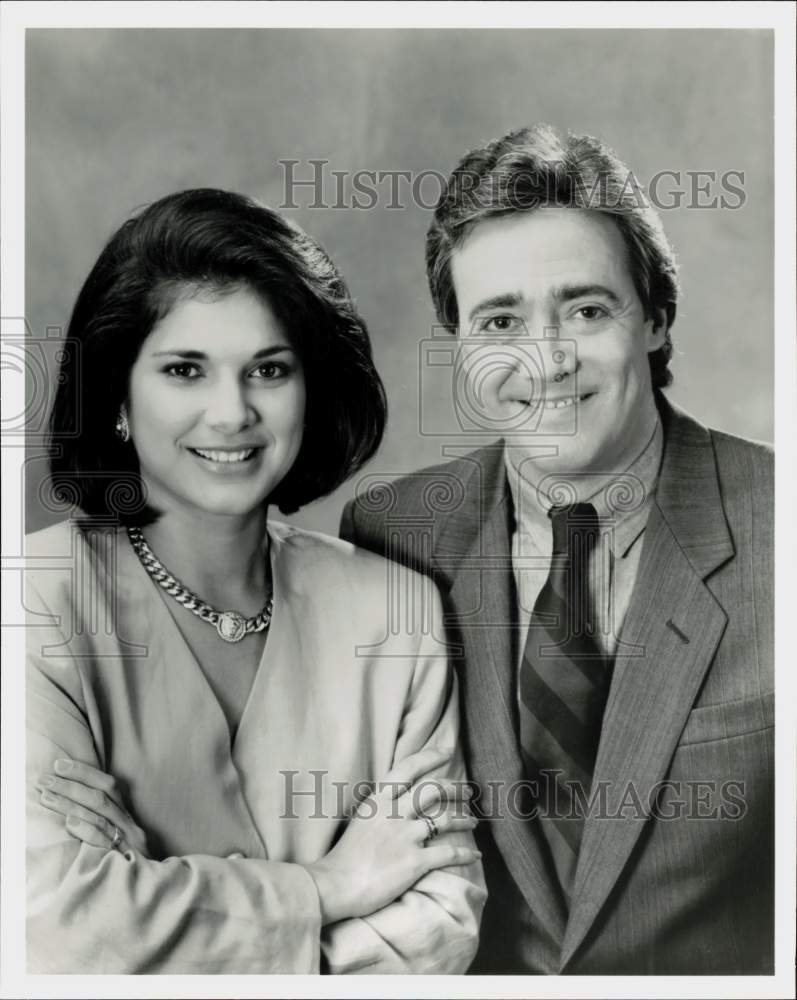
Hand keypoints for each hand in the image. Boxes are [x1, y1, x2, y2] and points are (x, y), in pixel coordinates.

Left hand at [38, 759, 150, 857]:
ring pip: (100, 814)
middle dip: (70, 785)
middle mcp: (130, 824)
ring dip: (70, 804)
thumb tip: (69, 806)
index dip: (84, 773)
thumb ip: (101, 821)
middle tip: (44, 780)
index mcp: (127, 815)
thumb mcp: (118, 839)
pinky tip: (69, 823)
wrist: (153, 891)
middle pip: (101, 797)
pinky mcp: (126, 858)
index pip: (108, 785)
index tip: (59, 765)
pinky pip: (105, 841)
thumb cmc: (128, 864)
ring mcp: (129, 841)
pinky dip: (87, 830)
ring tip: (46, 797)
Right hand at [304, 747, 479, 924]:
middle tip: (467, 790)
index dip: (430, 757)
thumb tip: (396, 801)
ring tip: (474, 822)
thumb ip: (380, 808)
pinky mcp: (415, 861)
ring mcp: (405, 836)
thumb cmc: (344, 856)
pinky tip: (474, 854)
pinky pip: (448, 853)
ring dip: (464, 820)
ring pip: (445, 820)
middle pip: (433, 790)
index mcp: (378, 800)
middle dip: (454, 788)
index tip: (447, 751)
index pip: (408, 768)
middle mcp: (394, 812)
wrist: (336, 885)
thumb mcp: (360, 820)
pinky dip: (465, 854)